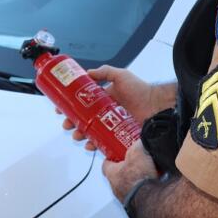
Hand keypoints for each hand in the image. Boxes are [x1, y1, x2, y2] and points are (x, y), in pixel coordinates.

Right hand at [59, 66, 175, 150]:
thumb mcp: (121, 75)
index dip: (70, 106)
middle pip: (83, 119)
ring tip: (77, 135)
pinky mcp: (116, 136)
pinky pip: (102, 142)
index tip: (60, 109)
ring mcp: (110, 125)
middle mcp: (105, 112)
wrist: (157, 106)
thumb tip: (87, 72)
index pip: (82, 103)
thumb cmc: (141, 90)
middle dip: (72, 122)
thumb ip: (105, 72)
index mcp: (104, 98)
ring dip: (80, 134)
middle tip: (67, 124)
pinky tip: (90, 145)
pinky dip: (94, 144)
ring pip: (90, 131)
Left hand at [102, 140, 158, 201]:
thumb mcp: (137, 151)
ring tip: (146, 171)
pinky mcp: (137, 202)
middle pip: (117, 175)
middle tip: (134, 161)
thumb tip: (141, 140)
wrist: (150, 196)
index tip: (114, 154)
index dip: (110, 157)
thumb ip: (137, 144)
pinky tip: (152, 180)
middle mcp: (116, 187)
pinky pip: (139, 192)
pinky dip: (144, 186)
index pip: (106, 164)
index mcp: (112, 173)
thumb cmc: (138, 177)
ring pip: (128, 184)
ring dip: (135, 179)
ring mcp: (126, 196)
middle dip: (126, 168)